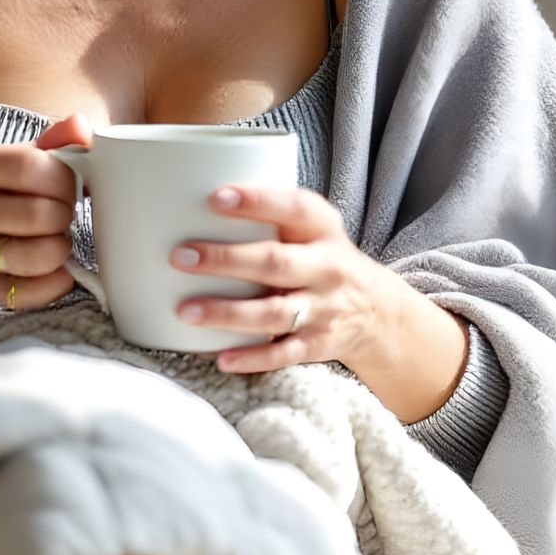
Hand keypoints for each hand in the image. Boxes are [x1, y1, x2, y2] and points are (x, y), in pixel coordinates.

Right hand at [0, 112, 93, 311]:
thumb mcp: (1, 162)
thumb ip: (47, 144)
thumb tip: (83, 128)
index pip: (30, 166)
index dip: (63, 177)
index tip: (68, 184)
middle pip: (40, 214)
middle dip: (65, 214)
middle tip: (60, 214)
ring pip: (42, 255)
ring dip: (61, 248)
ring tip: (52, 240)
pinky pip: (35, 291)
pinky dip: (57, 281)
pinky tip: (51, 269)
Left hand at [168, 183, 389, 371]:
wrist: (375, 309)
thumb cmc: (321, 256)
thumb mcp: (312, 227)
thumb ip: (271, 213)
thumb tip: (195, 197)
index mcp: (322, 229)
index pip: (293, 208)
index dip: (256, 201)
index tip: (215, 197)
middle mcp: (326, 267)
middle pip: (275, 262)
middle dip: (225, 259)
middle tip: (180, 256)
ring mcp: (323, 308)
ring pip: (274, 312)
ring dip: (227, 312)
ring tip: (186, 310)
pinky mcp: (317, 343)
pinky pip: (283, 353)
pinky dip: (252, 357)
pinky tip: (221, 357)